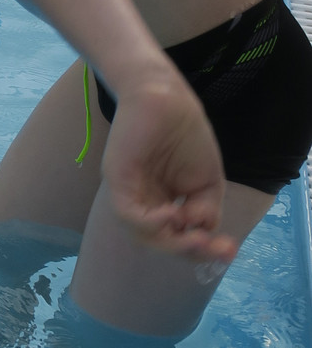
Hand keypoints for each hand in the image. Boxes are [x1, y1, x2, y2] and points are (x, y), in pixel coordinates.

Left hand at [100, 67, 235, 264]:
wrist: (168, 98)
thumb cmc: (186, 134)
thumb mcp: (207, 181)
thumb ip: (205, 209)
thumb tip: (200, 230)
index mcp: (165, 204)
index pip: (178, 237)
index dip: (201, 249)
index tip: (229, 249)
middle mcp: (144, 202)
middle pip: (161, 241)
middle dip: (189, 250)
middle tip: (214, 247)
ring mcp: (129, 193)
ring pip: (144, 234)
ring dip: (173, 241)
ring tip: (197, 236)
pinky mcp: (117, 180)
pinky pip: (128, 213)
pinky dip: (151, 222)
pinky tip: (173, 214)